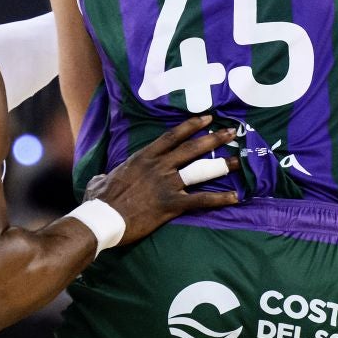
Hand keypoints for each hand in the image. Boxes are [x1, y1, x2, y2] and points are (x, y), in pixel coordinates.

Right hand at [80, 114, 239, 246]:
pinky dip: (219, 199)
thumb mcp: (99, 182)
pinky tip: (235, 197)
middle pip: (191, 148)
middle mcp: (158, 167)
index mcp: (143, 158)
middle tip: (232, 133)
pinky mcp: (171, 204)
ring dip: (222, 165)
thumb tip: (101, 179)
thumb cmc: (98, 202)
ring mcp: (166, 184)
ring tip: (239, 161)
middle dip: (214, 139)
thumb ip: (105, 177)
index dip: (191, 126)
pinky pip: (200, 200)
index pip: (171, 136)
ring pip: (200, 170)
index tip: (207, 119)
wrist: (102, 219)